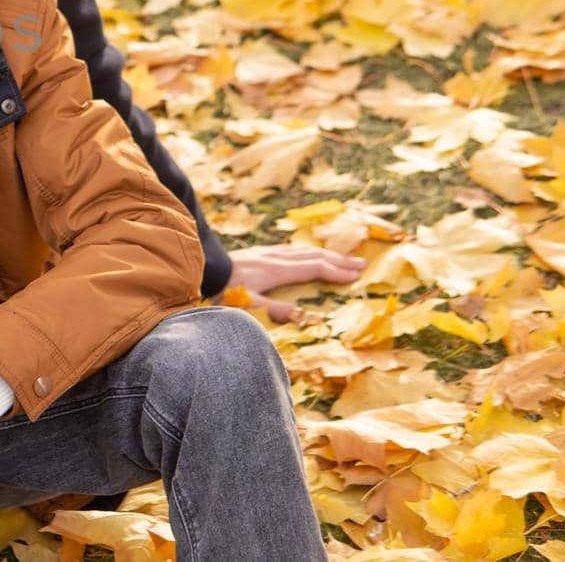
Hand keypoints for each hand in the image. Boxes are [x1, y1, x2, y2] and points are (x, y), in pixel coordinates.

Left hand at [218, 244, 365, 322]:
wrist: (202, 267)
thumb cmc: (223, 289)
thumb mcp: (249, 304)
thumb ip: (275, 310)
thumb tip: (304, 316)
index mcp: (277, 270)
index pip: (315, 268)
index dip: (337, 272)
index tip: (357, 275)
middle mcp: (275, 258)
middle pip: (313, 256)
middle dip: (338, 260)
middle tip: (361, 263)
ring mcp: (266, 253)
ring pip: (302, 250)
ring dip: (325, 253)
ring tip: (342, 256)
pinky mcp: (258, 252)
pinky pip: (290, 248)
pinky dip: (306, 250)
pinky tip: (306, 253)